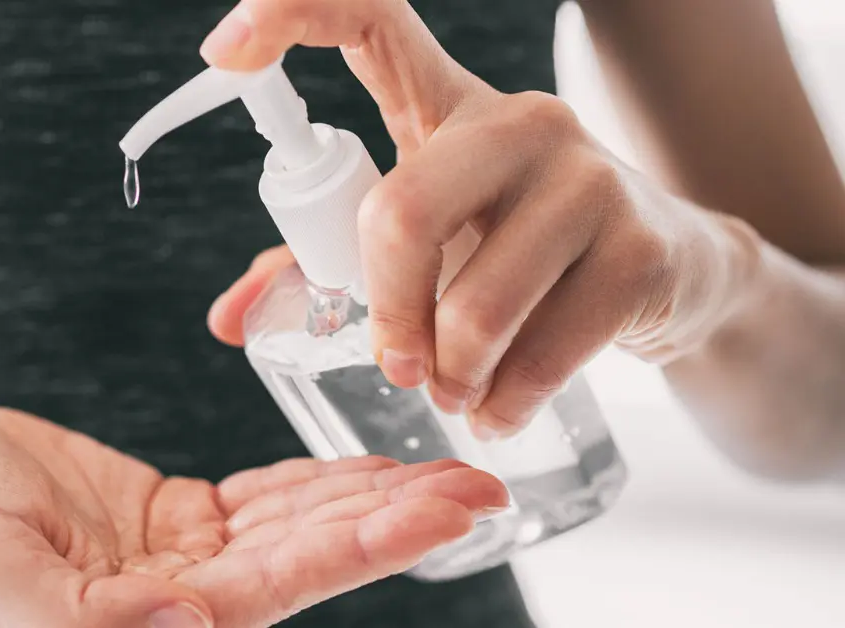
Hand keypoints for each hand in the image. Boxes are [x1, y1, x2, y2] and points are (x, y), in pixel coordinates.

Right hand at [0, 408, 506, 626]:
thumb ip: (83, 618)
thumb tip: (194, 624)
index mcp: (151, 624)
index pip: (282, 588)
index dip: (365, 549)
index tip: (443, 513)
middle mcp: (190, 600)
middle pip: (315, 557)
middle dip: (400, 521)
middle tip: (483, 484)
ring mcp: (192, 558)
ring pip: (303, 525)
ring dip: (377, 497)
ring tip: (454, 469)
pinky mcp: (186, 518)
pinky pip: (269, 497)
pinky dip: (325, 481)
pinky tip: (379, 467)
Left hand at [203, 0, 759, 436]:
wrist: (672, 271)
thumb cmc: (516, 250)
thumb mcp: (427, 240)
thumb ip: (326, 263)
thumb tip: (227, 319)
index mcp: (447, 106)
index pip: (371, 19)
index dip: (293, 13)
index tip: (227, 52)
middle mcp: (519, 122)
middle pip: (404, 212)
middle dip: (386, 315)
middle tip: (396, 365)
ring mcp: (589, 177)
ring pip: (475, 305)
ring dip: (450, 376)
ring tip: (454, 390)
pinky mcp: (640, 248)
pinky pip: (542, 352)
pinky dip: (505, 402)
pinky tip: (500, 407)